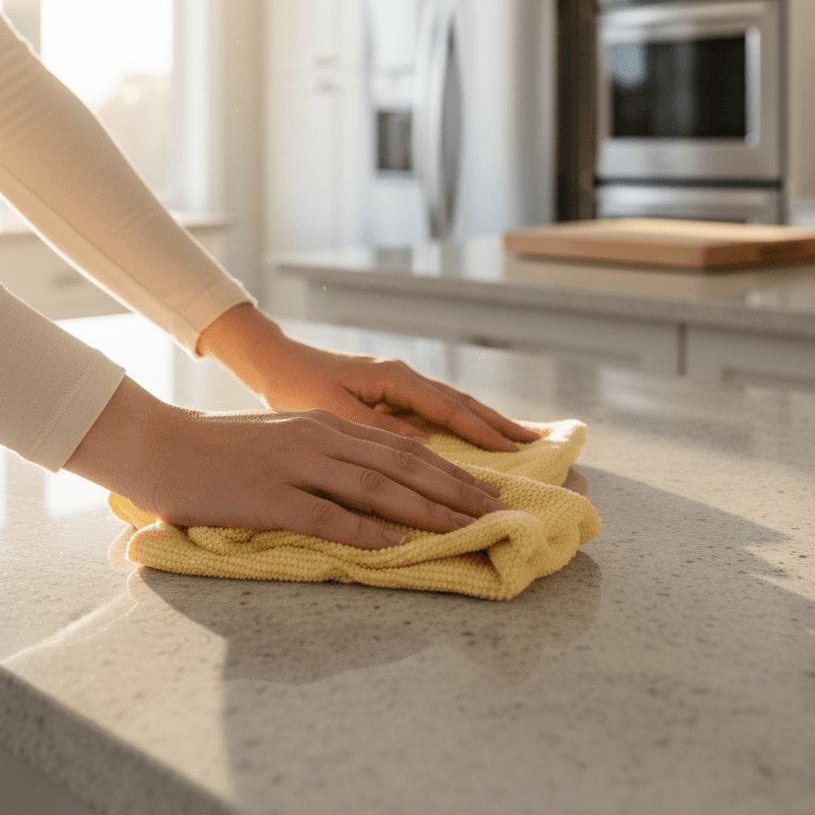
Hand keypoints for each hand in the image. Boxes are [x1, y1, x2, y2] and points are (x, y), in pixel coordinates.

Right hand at [64, 378, 508, 548]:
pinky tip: (399, 547)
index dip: (449, 470)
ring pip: (377, 489)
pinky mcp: (269, 497)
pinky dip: (367, 533)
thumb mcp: (284, 437)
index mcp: (325, 424)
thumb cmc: (220, 448)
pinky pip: (328, 516)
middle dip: (456, 489)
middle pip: (403, 466)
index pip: (402, 448)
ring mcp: (295, 466)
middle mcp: (320, 439)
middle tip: (497, 509)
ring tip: (468, 528)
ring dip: (428, 511)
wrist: (160, 445)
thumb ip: (327, 453)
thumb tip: (372, 484)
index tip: (485, 489)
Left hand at [197, 303, 540, 450]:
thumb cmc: (298, 386)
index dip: (484, 432)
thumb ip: (378, 430)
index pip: (451, 409)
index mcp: (395, 380)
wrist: (275, 362)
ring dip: (486, 424)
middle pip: (463, 404)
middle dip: (499, 425)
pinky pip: (438, 412)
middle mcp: (404, 379)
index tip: (517, 452)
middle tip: (539, 444)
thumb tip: (426, 449)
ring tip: (520, 441)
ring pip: (454, 406)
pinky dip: (463, 425)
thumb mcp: (332, 411)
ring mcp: (400, 386)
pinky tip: (474, 438)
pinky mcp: (392, 396)